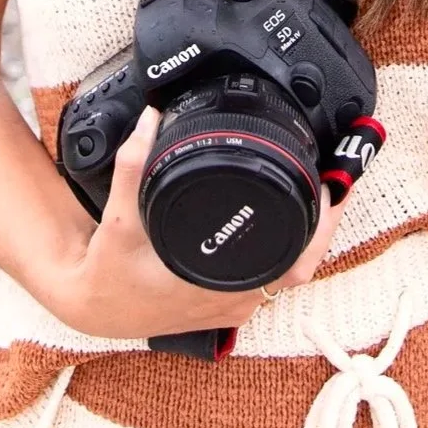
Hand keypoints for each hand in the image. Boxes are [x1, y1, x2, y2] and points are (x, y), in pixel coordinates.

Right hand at [51, 105, 351, 338]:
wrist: (93, 308)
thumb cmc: (109, 272)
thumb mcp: (118, 217)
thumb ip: (133, 166)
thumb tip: (150, 118)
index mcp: (216, 285)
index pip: (293, 264)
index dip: (321, 228)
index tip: (330, 189)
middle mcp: (231, 300)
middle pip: (301, 266)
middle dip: (324, 223)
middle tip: (334, 180)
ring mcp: (231, 306)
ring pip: (288, 274)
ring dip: (307, 237)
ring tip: (318, 191)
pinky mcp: (224, 304)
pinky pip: (269, 278)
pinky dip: (285, 249)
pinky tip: (288, 219)